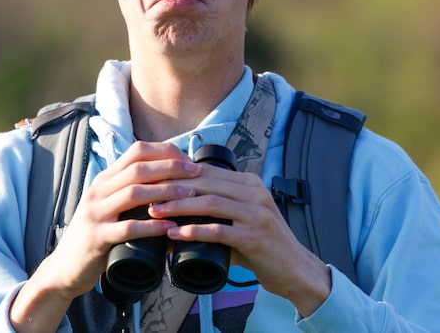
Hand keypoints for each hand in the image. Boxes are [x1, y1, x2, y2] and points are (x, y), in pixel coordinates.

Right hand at [10, 142, 200, 331]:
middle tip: (196, 174)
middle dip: (171, 168)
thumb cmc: (97, 235)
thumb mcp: (109, 205)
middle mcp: (98, 192)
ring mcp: (95, 214)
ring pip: (134, 193)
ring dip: (166, 192)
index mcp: (104, 180)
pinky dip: (152, 226)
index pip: (136, 152)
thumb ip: (129, 190)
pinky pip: (128, 228)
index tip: (188, 160)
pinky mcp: (97, 238)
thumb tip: (168, 178)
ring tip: (190, 195)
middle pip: (138, 169)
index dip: (165, 152)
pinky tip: (170, 227)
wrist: (65, 268)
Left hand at [148, 166, 331, 316]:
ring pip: (209, 203)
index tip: (152, 179)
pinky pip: (219, 231)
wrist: (295, 269)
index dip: (177, 174)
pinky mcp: (255, 237)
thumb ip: (217, 210)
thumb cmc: (262, 245)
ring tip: (154, 212)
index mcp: (249, 183)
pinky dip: (194, 231)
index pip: (206, 171)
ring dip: (178, 207)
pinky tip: (175, 234)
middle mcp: (254, 193)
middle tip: (145, 194)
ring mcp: (256, 214)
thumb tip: (175, 213)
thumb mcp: (242, 218)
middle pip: (204, 182)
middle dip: (171, 187)